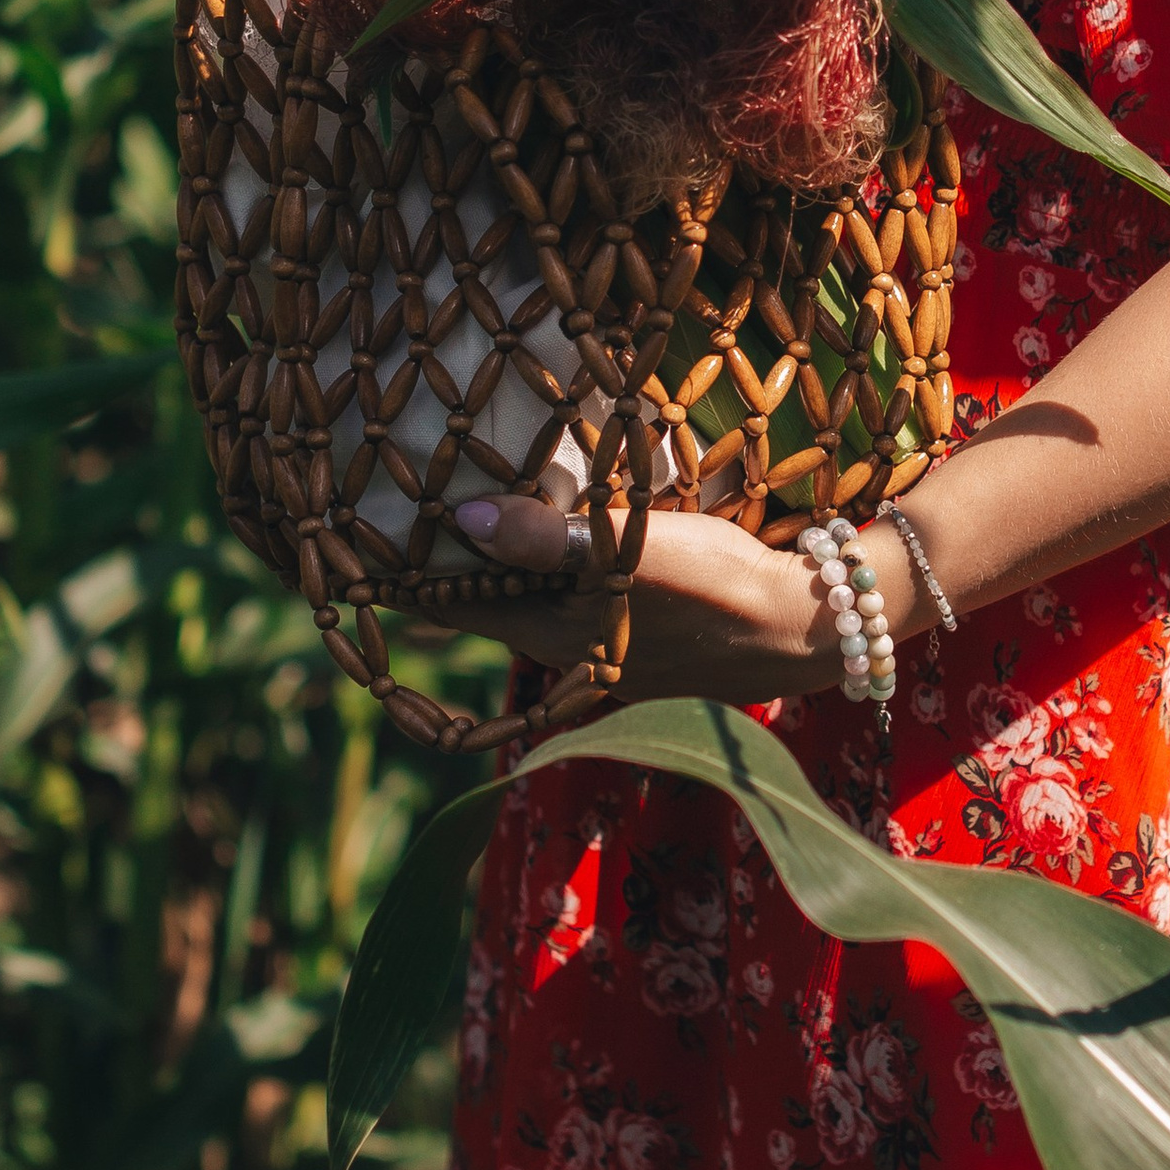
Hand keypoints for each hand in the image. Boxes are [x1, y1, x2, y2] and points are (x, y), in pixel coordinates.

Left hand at [447, 492, 837, 712]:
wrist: (803, 628)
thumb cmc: (711, 585)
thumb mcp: (623, 550)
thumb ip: (542, 537)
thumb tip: (463, 522)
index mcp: (552, 637)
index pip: (457, 607)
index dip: (412, 577)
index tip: (366, 551)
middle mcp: (572, 655)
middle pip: (497, 605)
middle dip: (461, 567)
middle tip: (423, 514)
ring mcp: (613, 655)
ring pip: (542, 604)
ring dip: (515, 567)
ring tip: (489, 514)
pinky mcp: (652, 643)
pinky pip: (584, 603)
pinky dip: (563, 573)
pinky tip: (576, 539)